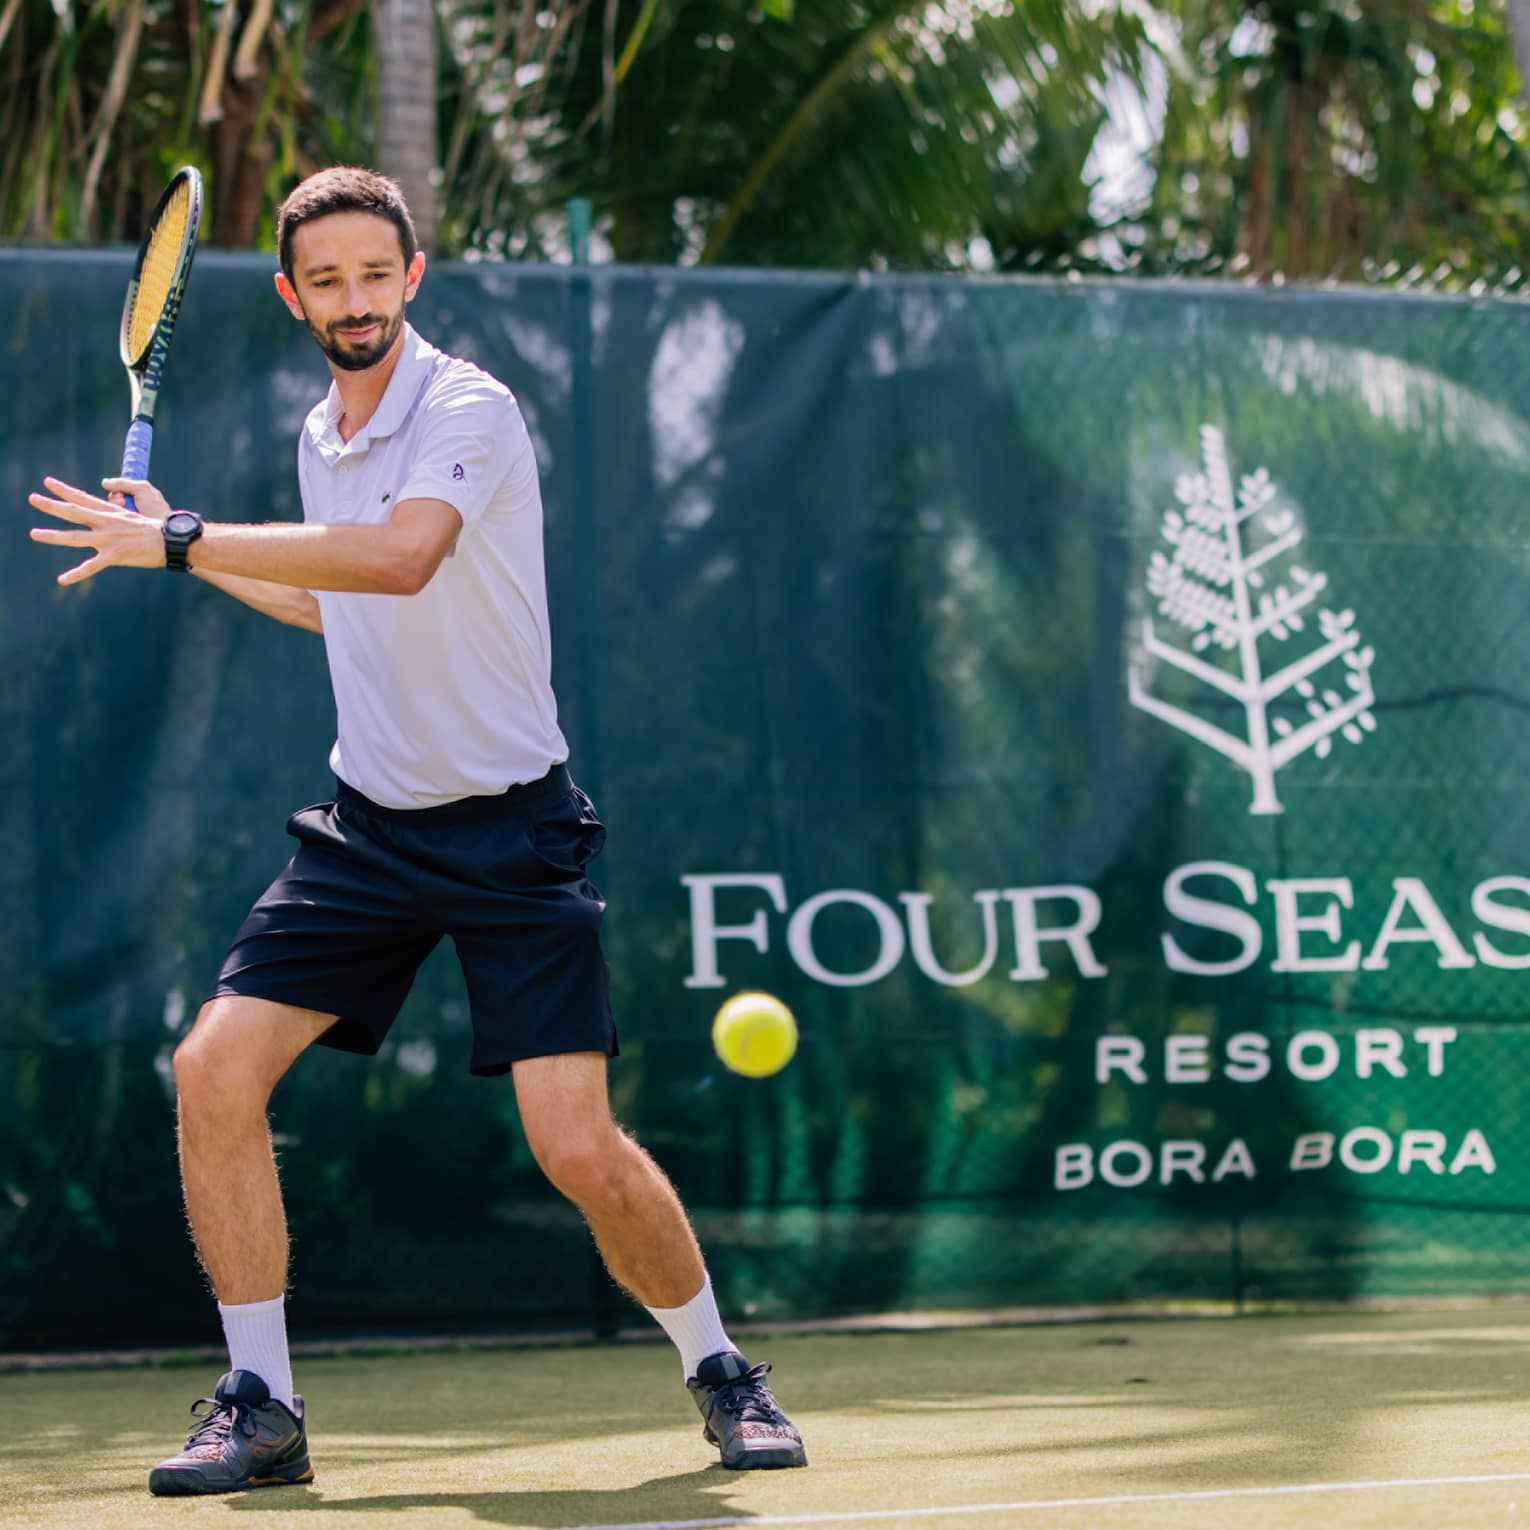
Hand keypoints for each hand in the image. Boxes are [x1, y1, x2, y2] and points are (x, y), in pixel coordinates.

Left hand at [29, 476, 169, 584]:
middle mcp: (107, 523)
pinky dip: (76, 574)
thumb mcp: (134, 517)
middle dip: (51, 505)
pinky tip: (61, 580)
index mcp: (112, 512)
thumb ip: (117, 516)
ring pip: (75, 537)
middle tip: (32, 498)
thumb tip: (112, 510)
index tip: (47, 482)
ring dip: (52, 535)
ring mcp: (109, 539)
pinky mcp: (114, 556)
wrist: (173, 541)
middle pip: (73, 511)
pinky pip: (91, 566)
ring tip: (33, 534)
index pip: (83, 498)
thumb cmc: (157, 531)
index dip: (64, 490)